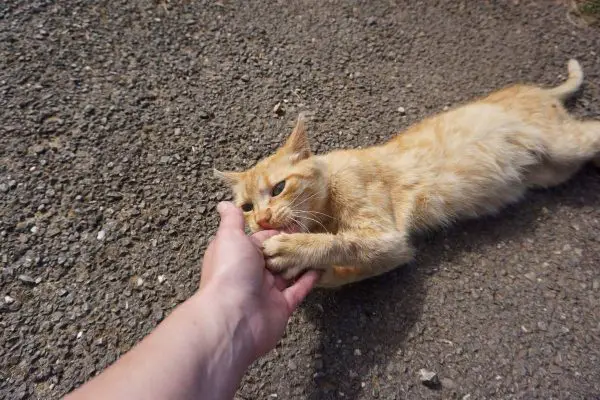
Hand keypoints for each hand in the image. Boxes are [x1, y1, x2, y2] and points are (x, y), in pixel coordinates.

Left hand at [199, 202, 319, 358]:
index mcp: (238, 256)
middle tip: (312, 233)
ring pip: (288, 273)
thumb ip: (232, 221)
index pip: (260, 240)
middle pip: (276, 256)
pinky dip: (309, 279)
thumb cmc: (229, 273)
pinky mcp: (281, 308)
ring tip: (318, 247)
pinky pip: (298, 291)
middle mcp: (251, 274)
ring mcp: (267, 292)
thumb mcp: (229, 238)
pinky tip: (321, 266)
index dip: (276, 232)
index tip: (294, 222)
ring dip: (301, 261)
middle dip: (291, 246)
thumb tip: (224, 204)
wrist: (233, 318)